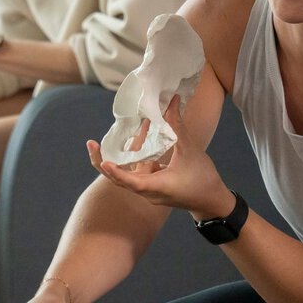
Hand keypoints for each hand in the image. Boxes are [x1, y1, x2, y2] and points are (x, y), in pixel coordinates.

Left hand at [86, 95, 232, 219]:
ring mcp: (148, 189)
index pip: (130, 182)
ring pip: (128, 171)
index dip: (116, 172)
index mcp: (156, 186)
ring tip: (121, 128)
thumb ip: (177, 125)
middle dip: (103, 161)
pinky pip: (138, 169)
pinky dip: (137, 153)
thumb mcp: (189, 150)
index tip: (104, 161)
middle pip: (118, 179)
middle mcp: (147, 191)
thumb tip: (171, 100)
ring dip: (124, 151)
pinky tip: (141, 133)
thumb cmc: (202, 179)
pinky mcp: (151, 185)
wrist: (210, 201)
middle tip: (91, 143)